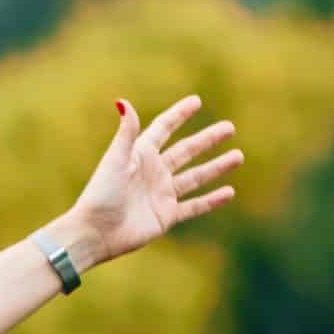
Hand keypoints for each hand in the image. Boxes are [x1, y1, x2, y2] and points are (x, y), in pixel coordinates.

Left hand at [61, 94, 241, 266]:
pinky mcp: (165, 216)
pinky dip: (211, 200)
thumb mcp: (114, 160)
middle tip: (229, 127)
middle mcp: (153, 172)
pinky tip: (229, 192)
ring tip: (238, 155)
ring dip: (216, 166)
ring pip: (195, 177)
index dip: (178, 114)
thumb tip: (123, 101)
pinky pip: (194, 206)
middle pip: (186, 151)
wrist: (94, 233)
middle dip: (207, 140)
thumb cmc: (100, 195)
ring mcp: (161, 194)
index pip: (163, 129)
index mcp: (140, 155)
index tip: (196, 101)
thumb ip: (125, 133)